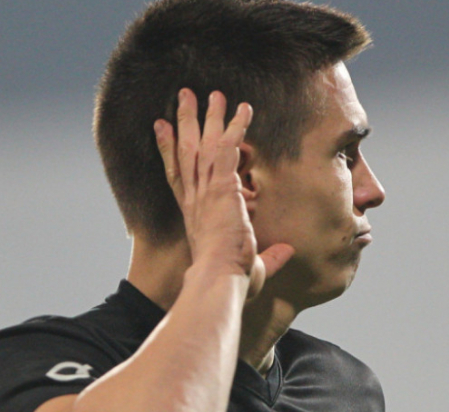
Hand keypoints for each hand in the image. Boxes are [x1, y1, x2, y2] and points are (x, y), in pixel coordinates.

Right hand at [154, 89, 293, 296]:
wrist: (219, 280)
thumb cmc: (230, 281)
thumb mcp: (253, 267)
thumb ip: (270, 256)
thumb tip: (287, 252)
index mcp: (194, 214)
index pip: (178, 174)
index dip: (168, 148)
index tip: (161, 127)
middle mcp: (196, 198)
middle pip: (187, 150)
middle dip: (185, 120)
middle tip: (184, 95)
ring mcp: (207, 191)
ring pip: (204, 144)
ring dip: (209, 116)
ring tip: (211, 93)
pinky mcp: (223, 187)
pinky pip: (230, 150)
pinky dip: (237, 128)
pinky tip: (244, 109)